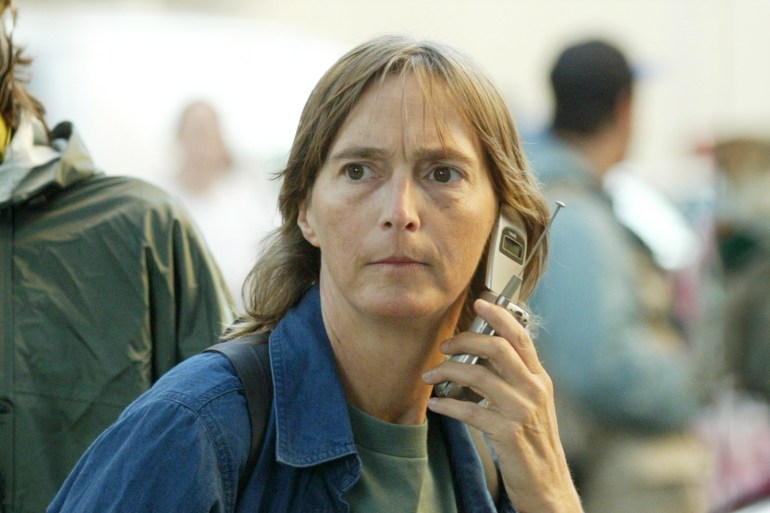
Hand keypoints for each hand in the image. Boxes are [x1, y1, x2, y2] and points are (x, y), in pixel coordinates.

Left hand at [422, 299, 582, 512]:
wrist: (547, 485)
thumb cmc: (533, 441)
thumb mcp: (531, 403)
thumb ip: (514, 377)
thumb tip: (483, 353)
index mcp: (539, 379)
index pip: (521, 337)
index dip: (499, 316)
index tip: (478, 303)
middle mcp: (534, 390)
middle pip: (498, 348)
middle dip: (465, 341)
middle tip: (444, 346)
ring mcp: (522, 411)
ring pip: (479, 376)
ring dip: (448, 371)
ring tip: (430, 376)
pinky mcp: (508, 434)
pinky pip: (469, 411)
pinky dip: (447, 405)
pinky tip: (436, 405)